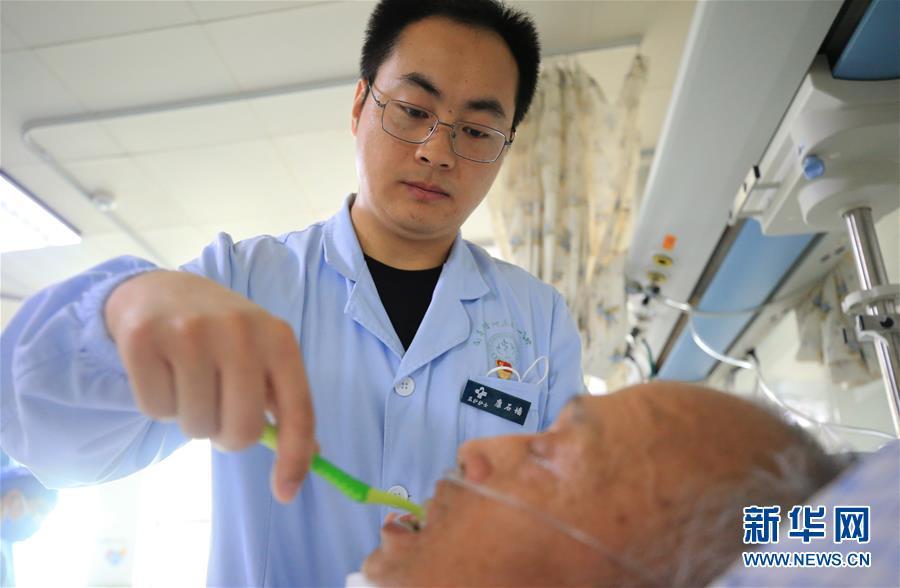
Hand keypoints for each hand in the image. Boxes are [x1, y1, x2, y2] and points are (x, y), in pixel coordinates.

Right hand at [105, 270, 314, 501]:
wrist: (160, 291)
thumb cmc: (222, 333)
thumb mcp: (263, 354)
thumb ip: (284, 401)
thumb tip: (310, 458)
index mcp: (278, 338)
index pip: (299, 409)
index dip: (294, 457)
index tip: (285, 493)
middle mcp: (240, 331)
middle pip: (242, 430)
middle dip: (227, 437)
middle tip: (218, 412)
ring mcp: (190, 332)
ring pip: (196, 426)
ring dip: (191, 419)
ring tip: (189, 383)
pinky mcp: (144, 338)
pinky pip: (155, 410)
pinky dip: (158, 405)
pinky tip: (163, 372)